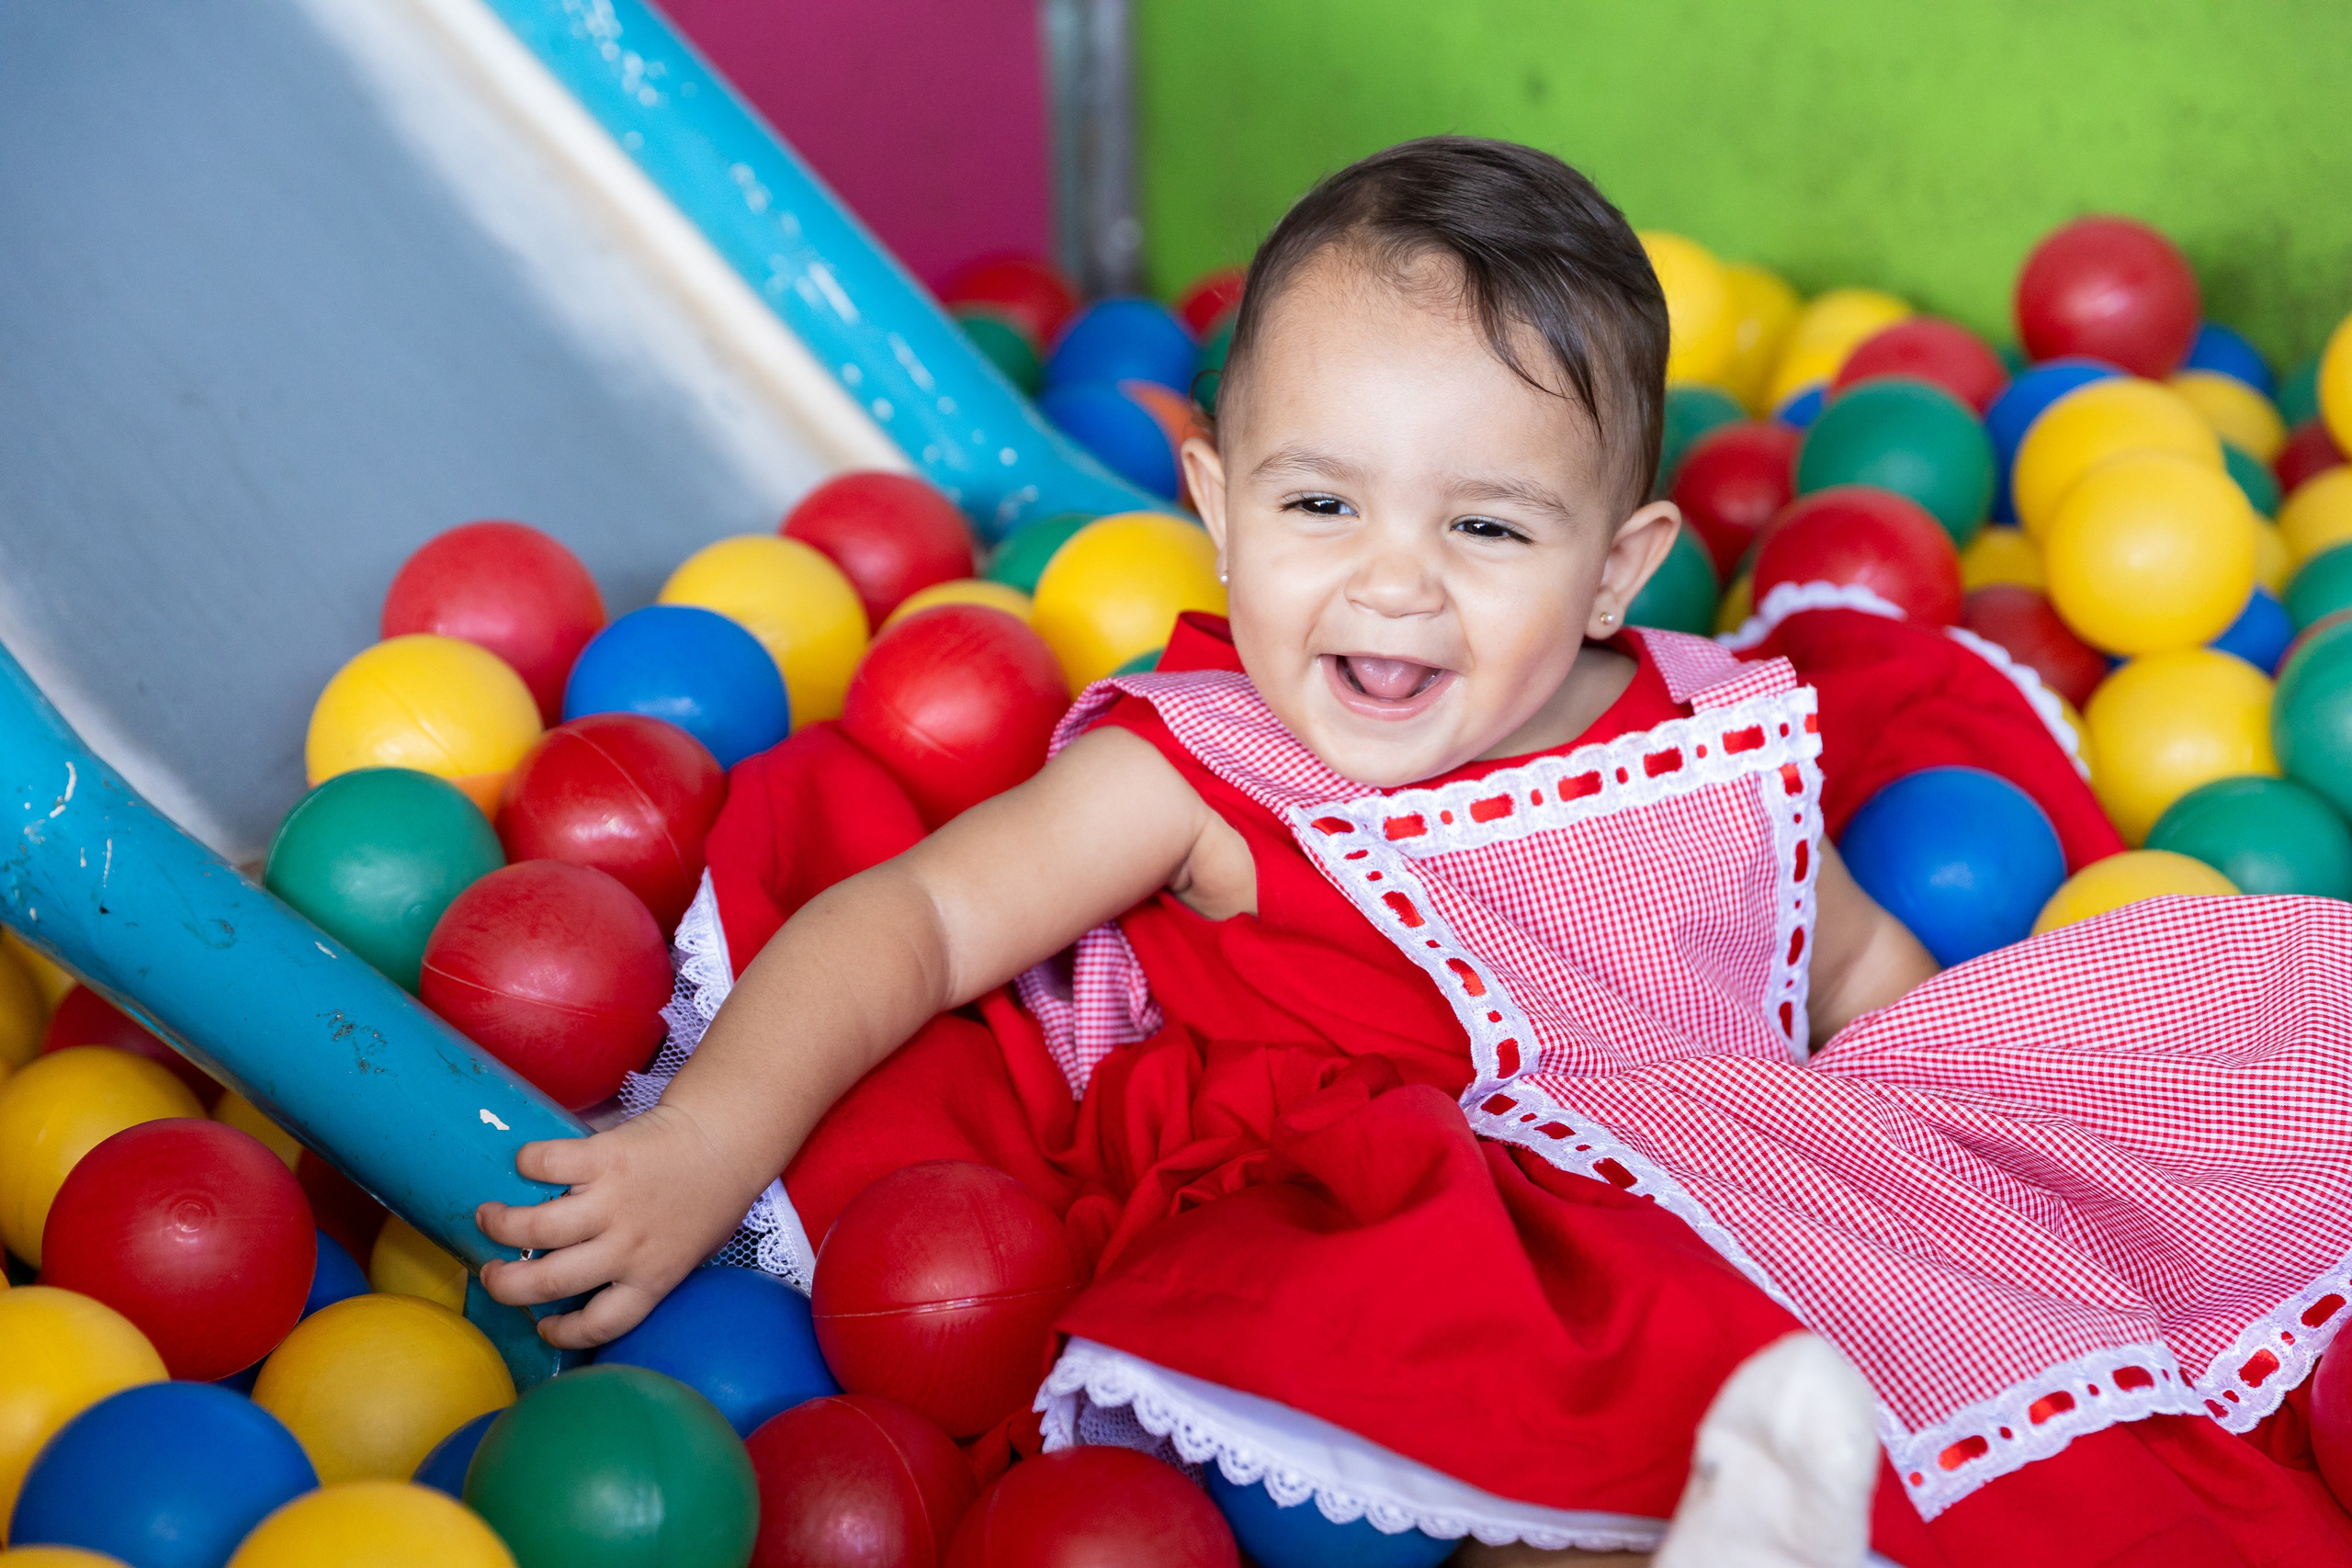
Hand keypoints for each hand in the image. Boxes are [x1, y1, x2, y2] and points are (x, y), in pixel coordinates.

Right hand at [475, 1101, 767, 1348]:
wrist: (725, 1140)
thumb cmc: (709, 1198)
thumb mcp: (690, 1252)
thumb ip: (650, 1271)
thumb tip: (606, 1283)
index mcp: (651, 1277)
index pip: (601, 1325)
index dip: (564, 1333)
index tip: (542, 1325)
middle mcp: (628, 1247)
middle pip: (551, 1281)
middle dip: (507, 1285)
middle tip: (490, 1273)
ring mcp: (614, 1202)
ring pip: (538, 1227)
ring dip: (502, 1225)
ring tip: (488, 1217)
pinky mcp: (605, 1157)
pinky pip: (549, 1163)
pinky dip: (529, 1161)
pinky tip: (526, 1163)